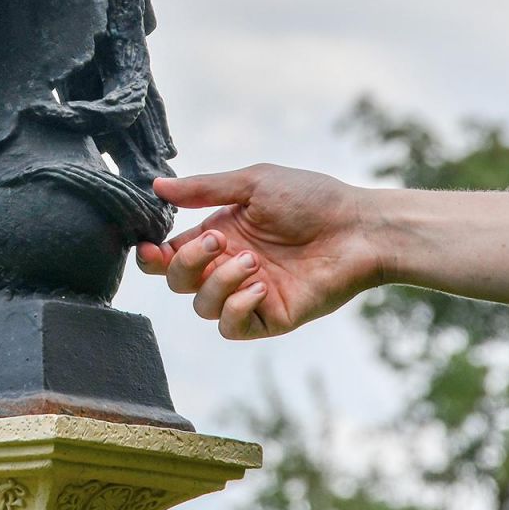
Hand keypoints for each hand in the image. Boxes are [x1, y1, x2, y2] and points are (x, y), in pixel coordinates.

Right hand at [136, 164, 385, 339]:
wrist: (359, 228)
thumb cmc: (312, 199)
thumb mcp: (253, 183)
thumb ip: (204, 189)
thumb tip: (157, 186)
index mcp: (219, 235)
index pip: (171, 254)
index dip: (153, 257)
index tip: (149, 249)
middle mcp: (228, 266)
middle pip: (178, 282)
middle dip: (186, 264)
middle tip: (219, 242)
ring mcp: (248, 294)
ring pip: (202, 306)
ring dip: (218, 282)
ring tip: (251, 261)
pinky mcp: (270, 317)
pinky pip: (232, 326)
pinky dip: (236, 307)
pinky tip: (259, 286)